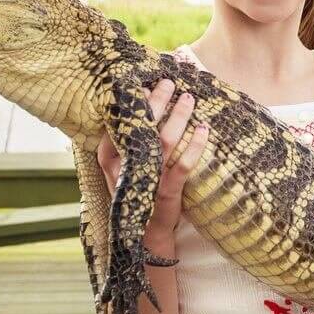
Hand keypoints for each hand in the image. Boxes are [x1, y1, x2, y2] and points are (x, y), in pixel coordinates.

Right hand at [95, 78, 208, 233]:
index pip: (119, 121)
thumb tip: (139, 103)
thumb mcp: (120, 166)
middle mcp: (127, 165)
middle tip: (168, 82)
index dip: (132, 99)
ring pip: (165, 139)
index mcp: (109, 157)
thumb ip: (122, 141)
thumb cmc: (135, 191)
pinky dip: (196, 145)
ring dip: (179, 116)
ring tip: (188, 98)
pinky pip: (184, 163)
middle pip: (143, 125)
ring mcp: (148, 178)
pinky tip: (204, 130)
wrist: (144, 233)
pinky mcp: (167, 190)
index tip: (144, 80)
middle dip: (157, 100)